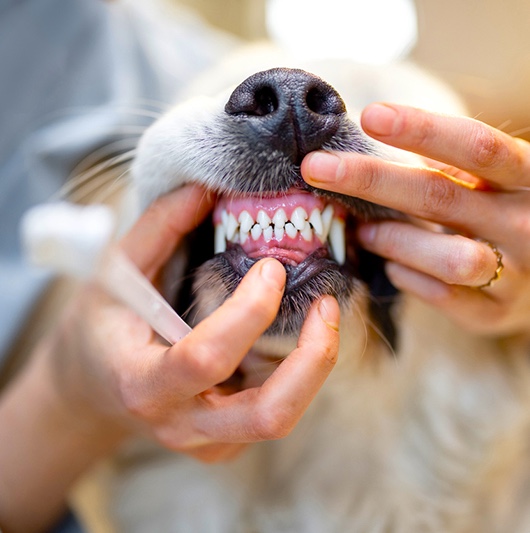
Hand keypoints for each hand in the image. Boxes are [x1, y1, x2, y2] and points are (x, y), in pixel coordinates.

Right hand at [48, 184, 340, 461]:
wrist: (94, 389)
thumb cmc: (102, 328)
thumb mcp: (115, 273)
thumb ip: (158, 228)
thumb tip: (204, 188)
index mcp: (143, 384)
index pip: (205, 358)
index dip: (248, 311)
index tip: (271, 268)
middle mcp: (181, 424)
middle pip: (268, 415)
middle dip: (313, 359)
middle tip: (328, 305)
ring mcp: (208, 441)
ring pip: (282, 417)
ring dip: (315, 365)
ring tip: (324, 314)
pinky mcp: (227, 442)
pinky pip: (275, 410)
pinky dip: (297, 372)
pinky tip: (293, 336)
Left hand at [301, 103, 529, 336]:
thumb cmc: (499, 215)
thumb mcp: (489, 182)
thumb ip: (449, 165)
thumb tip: (377, 138)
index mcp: (527, 177)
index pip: (476, 147)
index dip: (423, 129)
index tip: (370, 116)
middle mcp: (527, 223)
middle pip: (441, 197)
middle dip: (371, 180)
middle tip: (316, 168)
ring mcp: (516, 273)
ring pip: (446, 256)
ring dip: (391, 239)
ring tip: (363, 231)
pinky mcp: (493, 311)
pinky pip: (440, 295)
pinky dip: (405, 276)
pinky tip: (391, 265)